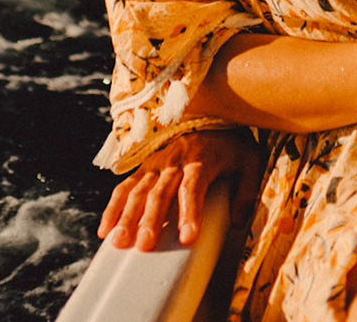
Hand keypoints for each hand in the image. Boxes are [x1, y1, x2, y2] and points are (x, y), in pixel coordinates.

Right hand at [98, 129, 263, 249]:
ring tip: (119, 242)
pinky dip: (113, 207)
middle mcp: (175, 161)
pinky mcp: (145, 166)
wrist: (212, 111)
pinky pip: (125, 186)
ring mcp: (156, 163)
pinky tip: (106, 230)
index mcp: (202, 160)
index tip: (188, 238)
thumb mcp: (250, 161)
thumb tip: (236, 223)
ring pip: (137, 190)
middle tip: (144, 245)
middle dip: (151, 219)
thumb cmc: (232, 143)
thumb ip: (247, 191)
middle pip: (160, 192)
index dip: (190, 213)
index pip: (193, 189)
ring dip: (126, 216)